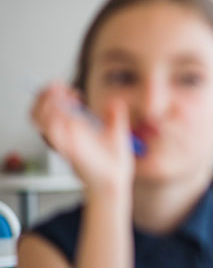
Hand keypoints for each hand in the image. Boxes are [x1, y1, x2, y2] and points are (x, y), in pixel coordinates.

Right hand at [30, 83, 133, 198]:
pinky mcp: (69, 151)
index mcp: (73, 128)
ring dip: (46, 104)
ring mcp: (65, 142)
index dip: (56, 94)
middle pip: (39, 111)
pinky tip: (68, 115)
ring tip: (61, 95)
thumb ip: (115, 116)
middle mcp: (65, 134)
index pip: (51, 108)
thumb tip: (115, 100)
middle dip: (44, 95)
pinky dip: (54, 122)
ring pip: (40, 120)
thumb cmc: (114, 162)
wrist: (118, 180)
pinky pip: (52, 135)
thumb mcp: (117, 132)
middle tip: (59, 87)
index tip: (73, 90)